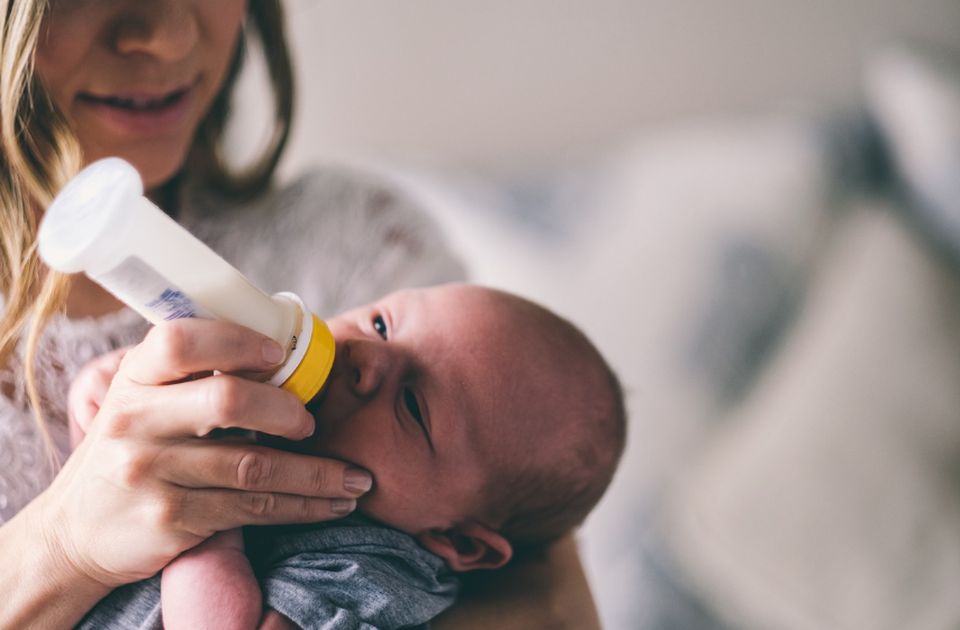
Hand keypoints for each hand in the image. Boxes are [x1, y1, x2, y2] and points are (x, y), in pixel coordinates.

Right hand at [38, 318, 369, 588]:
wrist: (75, 531)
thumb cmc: (131, 451)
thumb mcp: (142, 402)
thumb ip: (191, 376)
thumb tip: (280, 351)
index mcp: (135, 378)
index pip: (182, 340)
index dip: (238, 342)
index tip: (279, 355)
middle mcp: (135, 421)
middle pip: (228, 400)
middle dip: (287, 411)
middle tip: (312, 423)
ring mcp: (151, 472)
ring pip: (254, 465)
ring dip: (318, 473)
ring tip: (356, 478)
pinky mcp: (172, 518)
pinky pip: (253, 508)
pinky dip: (303, 506)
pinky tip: (332, 503)